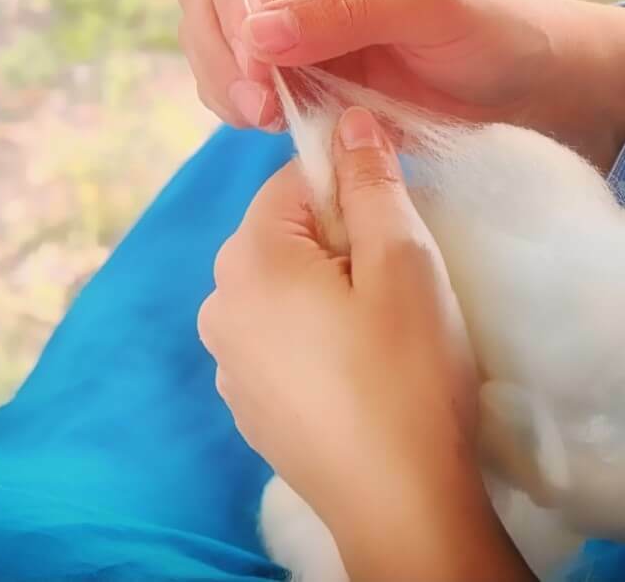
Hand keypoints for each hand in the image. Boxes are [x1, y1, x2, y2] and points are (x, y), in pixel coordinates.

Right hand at [176, 0, 624, 168]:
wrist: (536, 82)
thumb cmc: (501, 21)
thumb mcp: (432, 3)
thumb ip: (344, 12)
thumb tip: (254, 32)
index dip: (236, 1)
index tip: (255, 61)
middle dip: (220, 46)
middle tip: (255, 104)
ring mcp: (290, 9)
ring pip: (211, 33)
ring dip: (222, 78)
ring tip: (263, 117)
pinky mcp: (294, 61)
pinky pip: (236, 76)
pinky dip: (238, 101)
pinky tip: (272, 121)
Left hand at [198, 106, 532, 581]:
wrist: (400, 505)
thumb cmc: (407, 376)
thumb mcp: (404, 264)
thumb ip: (372, 183)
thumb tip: (349, 118)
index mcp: (247, 258)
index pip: (294, 181)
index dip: (353, 187)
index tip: (400, 222)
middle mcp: (217, 302)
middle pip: (284, 235)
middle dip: (340, 242)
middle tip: (401, 284)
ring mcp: (226, 359)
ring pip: (282, 290)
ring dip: (328, 292)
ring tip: (385, 333)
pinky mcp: (248, 404)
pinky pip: (280, 341)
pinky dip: (315, 340)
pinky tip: (362, 374)